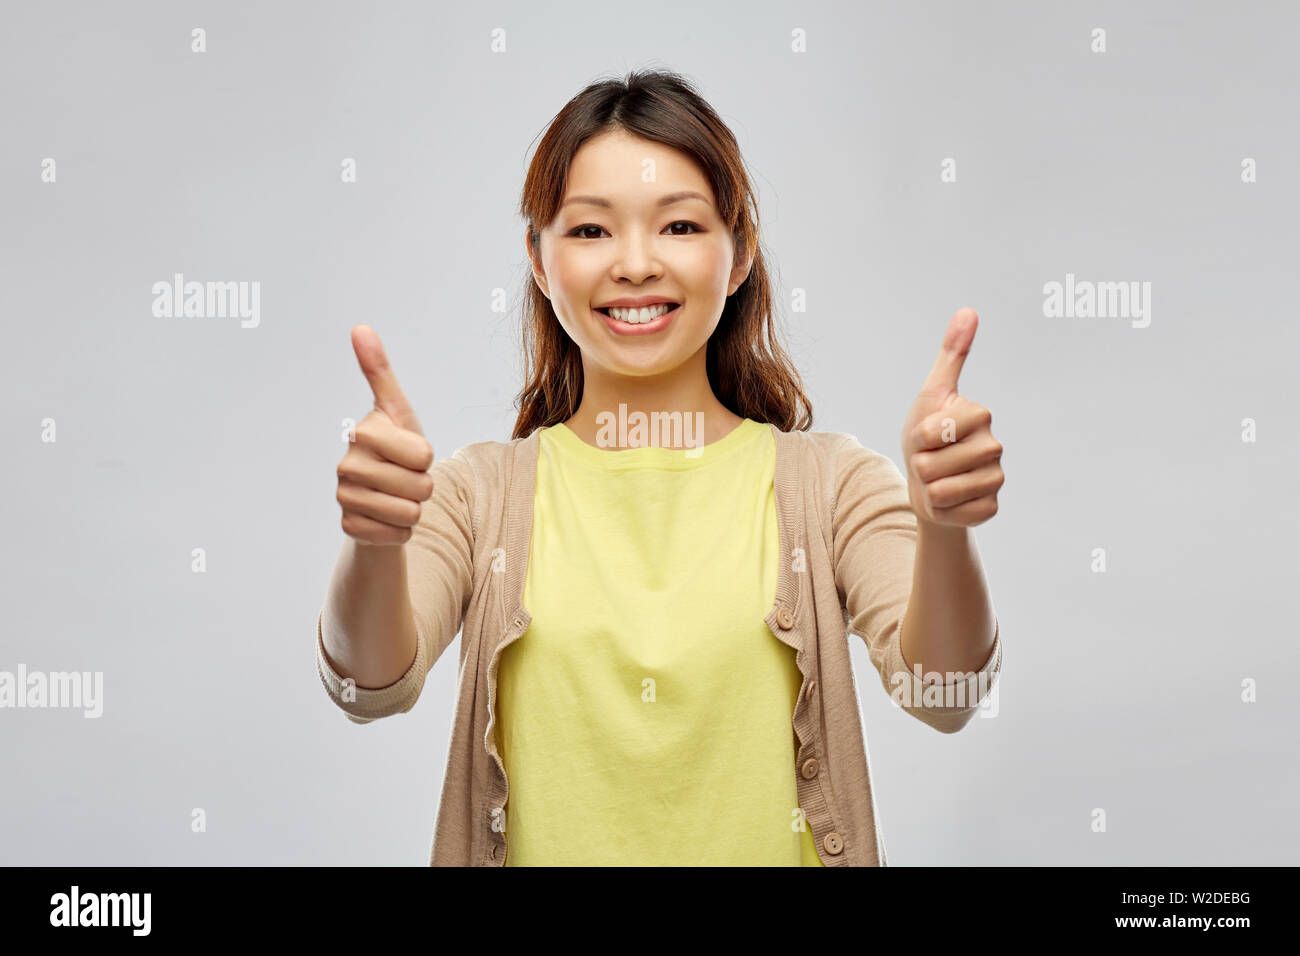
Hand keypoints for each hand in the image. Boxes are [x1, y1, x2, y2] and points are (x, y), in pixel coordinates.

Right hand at [335, 325, 434, 545]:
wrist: (378, 496)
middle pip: (421, 486)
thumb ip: (380, 371)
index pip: (424, 454)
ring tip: (398, 496)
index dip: (426, 456)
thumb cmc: (395, 448)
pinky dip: (401, 530)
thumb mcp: (397, 411)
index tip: (410, 451)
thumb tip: (359, 327)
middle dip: (424, 485)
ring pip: (411, 512)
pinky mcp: (349, 528)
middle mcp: (347, 465)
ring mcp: (344, 498)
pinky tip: (386, 517)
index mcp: (363, 432)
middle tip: (406, 478)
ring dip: (414, 508)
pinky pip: (399, 535)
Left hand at [900, 308, 1003, 527]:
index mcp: (980, 416)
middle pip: (933, 464)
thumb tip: (968, 310)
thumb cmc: (927, 435)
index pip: (934, 431)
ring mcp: (996, 479)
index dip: (918, 437)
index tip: (926, 436)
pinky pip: (954, 513)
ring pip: (942, 491)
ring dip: (928, 490)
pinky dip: (941, 511)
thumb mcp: (931, 395)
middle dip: (919, 466)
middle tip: (929, 460)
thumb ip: (951, 355)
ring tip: (936, 480)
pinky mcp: (991, 508)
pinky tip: (949, 501)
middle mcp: (995, 446)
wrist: (929, 483)